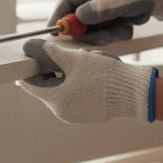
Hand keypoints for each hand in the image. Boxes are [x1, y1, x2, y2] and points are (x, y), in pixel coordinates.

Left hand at [20, 38, 157, 122]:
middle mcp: (62, 112)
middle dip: (51, 69)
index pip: (30, 84)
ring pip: (61, 90)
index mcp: (56, 100)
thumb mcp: (75, 59)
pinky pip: (74, 97)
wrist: (134, 93)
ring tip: (83, 63)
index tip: (30, 57)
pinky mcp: (87, 115)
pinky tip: (91, 74)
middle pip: (46, 87)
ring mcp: (75, 116)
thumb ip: (51, 53)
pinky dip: (76, 84)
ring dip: (65, 76)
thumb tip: (32, 47)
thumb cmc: (104, 75)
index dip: (28, 68)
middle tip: (61, 55)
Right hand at [49, 0, 162, 44]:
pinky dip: (116, 34)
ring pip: (91, 32)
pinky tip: (127, 26)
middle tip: (107, 36)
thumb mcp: (120, 0)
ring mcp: (98, 11)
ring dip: (107, 35)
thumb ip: (99, 9)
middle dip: (90, 34)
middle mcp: (89, 0)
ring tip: (123, 27)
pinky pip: (105, 35)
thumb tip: (78, 17)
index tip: (55, 35)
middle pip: (76, 23)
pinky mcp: (107, 21)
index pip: (63, 5)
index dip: (57, 20)